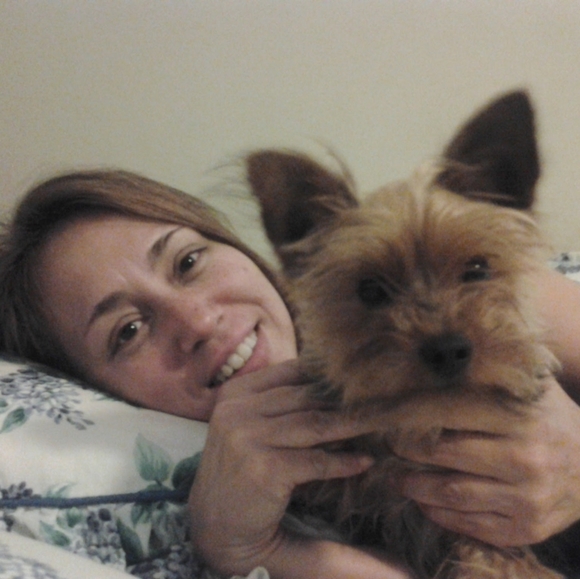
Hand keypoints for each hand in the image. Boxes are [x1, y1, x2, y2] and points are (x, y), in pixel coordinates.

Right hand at [189, 360, 402, 577]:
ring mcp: (247, 437)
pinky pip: (315, 461)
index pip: (291, 372)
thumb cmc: (240, 471)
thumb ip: (281, 402)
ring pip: (315, 424)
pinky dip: (343, 462)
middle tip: (384, 398)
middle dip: (347, 398)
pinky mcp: (263, 468)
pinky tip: (365, 461)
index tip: (362, 376)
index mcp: (236, 392)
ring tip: (383, 423)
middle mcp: (238, 409)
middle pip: (307, 396)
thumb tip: (333, 382)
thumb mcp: (251, 425)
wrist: (214, 524)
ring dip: (354, 425)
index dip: (328, 373)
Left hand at [395, 377, 579, 546]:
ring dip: (414, 486)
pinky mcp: (526, 529)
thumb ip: (484, 379)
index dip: (407, 412)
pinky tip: (425, 500)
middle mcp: (526, 458)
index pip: (447, 410)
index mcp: (520, 416)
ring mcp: (528, 498)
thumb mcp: (526, 389)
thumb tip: (427, 366)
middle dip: (406, 448)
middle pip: (443, 453)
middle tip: (388, 443)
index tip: (382, 412)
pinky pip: (469, 524)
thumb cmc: (548, 419)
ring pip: (450, 493)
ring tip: (396, 476)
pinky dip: (438, 513)